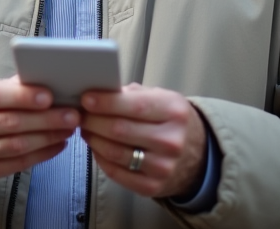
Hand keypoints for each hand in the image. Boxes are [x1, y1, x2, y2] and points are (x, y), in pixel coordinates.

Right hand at [0, 76, 78, 182]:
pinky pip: (18, 164)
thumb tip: (50, 81)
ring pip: (17, 145)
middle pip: (10, 123)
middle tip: (71, 115)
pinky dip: (43, 154)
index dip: (23, 97)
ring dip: (48, 137)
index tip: (49, 96)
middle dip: (45, 119)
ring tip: (68, 129)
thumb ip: (14, 86)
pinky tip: (58, 144)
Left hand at [79, 83, 207, 199]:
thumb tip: (99, 92)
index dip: (106, 102)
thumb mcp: (162, 98)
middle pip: (119, 129)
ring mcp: (162, 166)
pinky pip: (116, 173)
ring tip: (86, 129)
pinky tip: (97, 148)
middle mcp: (171, 140)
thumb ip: (132, 94)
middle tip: (80, 114)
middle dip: (93, 120)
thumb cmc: (172, 121)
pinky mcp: (152, 187)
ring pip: (114, 152)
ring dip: (93, 139)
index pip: (134, 106)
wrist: (198, 156)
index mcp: (173, 111)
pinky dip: (100, 159)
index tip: (86, 99)